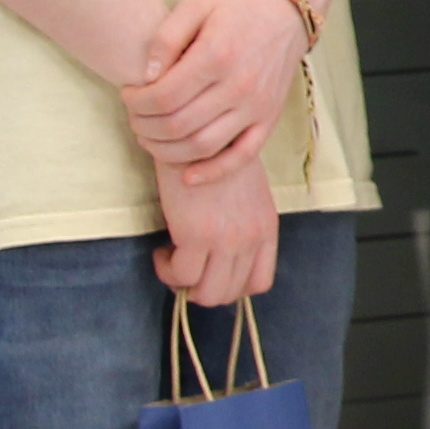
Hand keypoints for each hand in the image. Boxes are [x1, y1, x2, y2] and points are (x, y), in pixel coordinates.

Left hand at [124, 0, 306, 179]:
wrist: (287, 11)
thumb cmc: (236, 7)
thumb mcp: (195, 7)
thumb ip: (165, 38)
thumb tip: (147, 77)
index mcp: (217, 56)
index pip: (163, 97)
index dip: (136, 103)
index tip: (128, 95)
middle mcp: (239, 86)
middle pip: (177, 126)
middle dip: (144, 127)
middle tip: (134, 117)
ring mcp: (257, 107)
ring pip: (202, 146)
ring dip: (166, 151)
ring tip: (151, 137)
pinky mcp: (269, 119)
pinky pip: (241, 157)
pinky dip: (213, 173)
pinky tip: (188, 177)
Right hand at [152, 150, 279, 310]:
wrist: (198, 134)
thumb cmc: (216, 158)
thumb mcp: (246, 194)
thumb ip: (243, 223)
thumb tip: (225, 253)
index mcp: (266, 228)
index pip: (259, 282)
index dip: (232, 287)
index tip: (210, 272)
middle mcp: (251, 238)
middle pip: (231, 293)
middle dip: (203, 288)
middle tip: (184, 268)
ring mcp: (226, 239)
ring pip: (207, 293)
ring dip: (184, 283)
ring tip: (172, 260)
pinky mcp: (196, 235)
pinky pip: (181, 276)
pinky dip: (168, 271)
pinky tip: (162, 251)